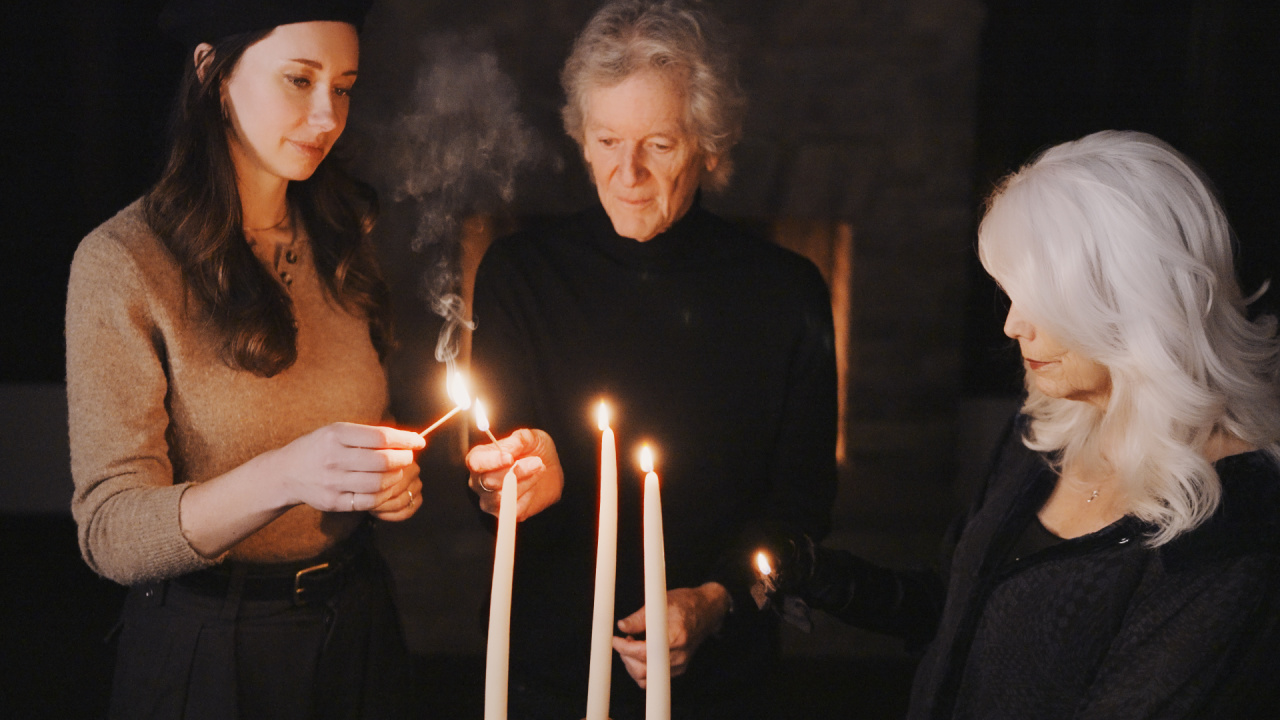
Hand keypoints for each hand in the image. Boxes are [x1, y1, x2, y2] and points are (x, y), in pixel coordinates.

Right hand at [270, 421, 424, 512]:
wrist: (286, 473)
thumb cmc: (320, 448)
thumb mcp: (336, 432)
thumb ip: (367, 435)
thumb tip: (406, 439)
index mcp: (336, 435)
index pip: (381, 437)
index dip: (405, 439)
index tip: (419, 441)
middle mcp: (333, 458)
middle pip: (382, 461)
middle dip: (404, 459)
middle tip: (409, 457)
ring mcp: (333, 482)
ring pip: (378, 483)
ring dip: (396, 477)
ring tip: (398, 471)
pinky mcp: (333, 502)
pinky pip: (368, 501)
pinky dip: (384, 494)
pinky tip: (386, 487)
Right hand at [465, 428, 563, 519]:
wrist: (549, 470)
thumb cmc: (534, 450)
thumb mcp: (530, 438)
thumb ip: (517, 440)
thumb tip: (506, 450)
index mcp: (480, 459)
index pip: (475, 462)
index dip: (491, 461)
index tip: (510, 458)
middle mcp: (479, 481)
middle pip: (488, 481)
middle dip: (515, 471)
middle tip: (536, 462)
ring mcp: (490, 499)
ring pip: (501, 496)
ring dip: (525, 482)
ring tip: (539, 468)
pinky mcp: (504, 512)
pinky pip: (513, 508)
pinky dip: (528, 495)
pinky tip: (534, 483)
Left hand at [611, 582, 731, 686]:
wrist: (706, 611)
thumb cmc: (685, 603)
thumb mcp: (661, 603)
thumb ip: (639, 617)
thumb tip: (622, 626)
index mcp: (676, 637)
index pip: (643, 652)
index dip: (624, 647)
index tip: (615, 639)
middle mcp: (679, 655)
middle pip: (643, 670)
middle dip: (626, 657)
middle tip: (622, 641)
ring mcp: (680, 665)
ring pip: (647, 678)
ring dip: (632, 665)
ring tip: (631, 645)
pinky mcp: (679, 669)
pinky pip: (654, 678)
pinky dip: (642, 669)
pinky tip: (640, 653)